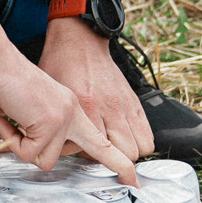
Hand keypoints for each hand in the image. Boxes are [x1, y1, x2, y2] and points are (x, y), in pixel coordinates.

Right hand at [0, 20, 139, 183]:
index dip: (112, 157)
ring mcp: (64, 117)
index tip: (130, 174)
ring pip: (45, 159)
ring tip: (11, 119)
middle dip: (119, 167)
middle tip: (136, 182)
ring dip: (20, 146)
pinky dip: (12, 140)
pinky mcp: (52, 120)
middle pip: (100, 149)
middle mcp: (72, 113)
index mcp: (66, 109)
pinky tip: (9, 117)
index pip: (96, 139)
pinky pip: (30, 152)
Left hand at [36, 14, 154, 159]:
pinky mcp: (134, 100)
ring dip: (130, 152)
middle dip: (115, 161)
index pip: (98, 150)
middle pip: (126, 153)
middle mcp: (110, 107)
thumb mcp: (54, 96)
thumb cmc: (61, 66)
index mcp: (87, 106)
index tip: (81, 154)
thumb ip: (57, 125)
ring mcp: (125, 104)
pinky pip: (148, 132)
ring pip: (142, 146)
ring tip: (115, 148)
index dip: (89, 159)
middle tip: (101, 156)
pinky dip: (140, 140)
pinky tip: (125, 138)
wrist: (79, 41)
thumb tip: (58, 151)